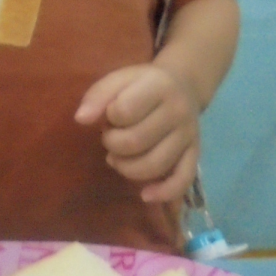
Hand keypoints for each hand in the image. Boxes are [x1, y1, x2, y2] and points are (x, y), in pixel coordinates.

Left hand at [75, 63, 200, 202]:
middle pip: (136, 142)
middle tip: (110, 137)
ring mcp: (188, 135)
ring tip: (119, 158)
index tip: (111, 114)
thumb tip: (81, 119)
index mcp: (158, 86)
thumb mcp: (119, 79)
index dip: (109, 116)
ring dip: (127, 168)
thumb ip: (98, 96)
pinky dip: (163, 193)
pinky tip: (145, 195)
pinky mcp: (195, 155)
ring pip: (154, 165)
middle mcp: (178, 111)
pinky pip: (182, 180)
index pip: (124, 111)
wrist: (183, 85)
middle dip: (113, 144)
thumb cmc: (143, 84)